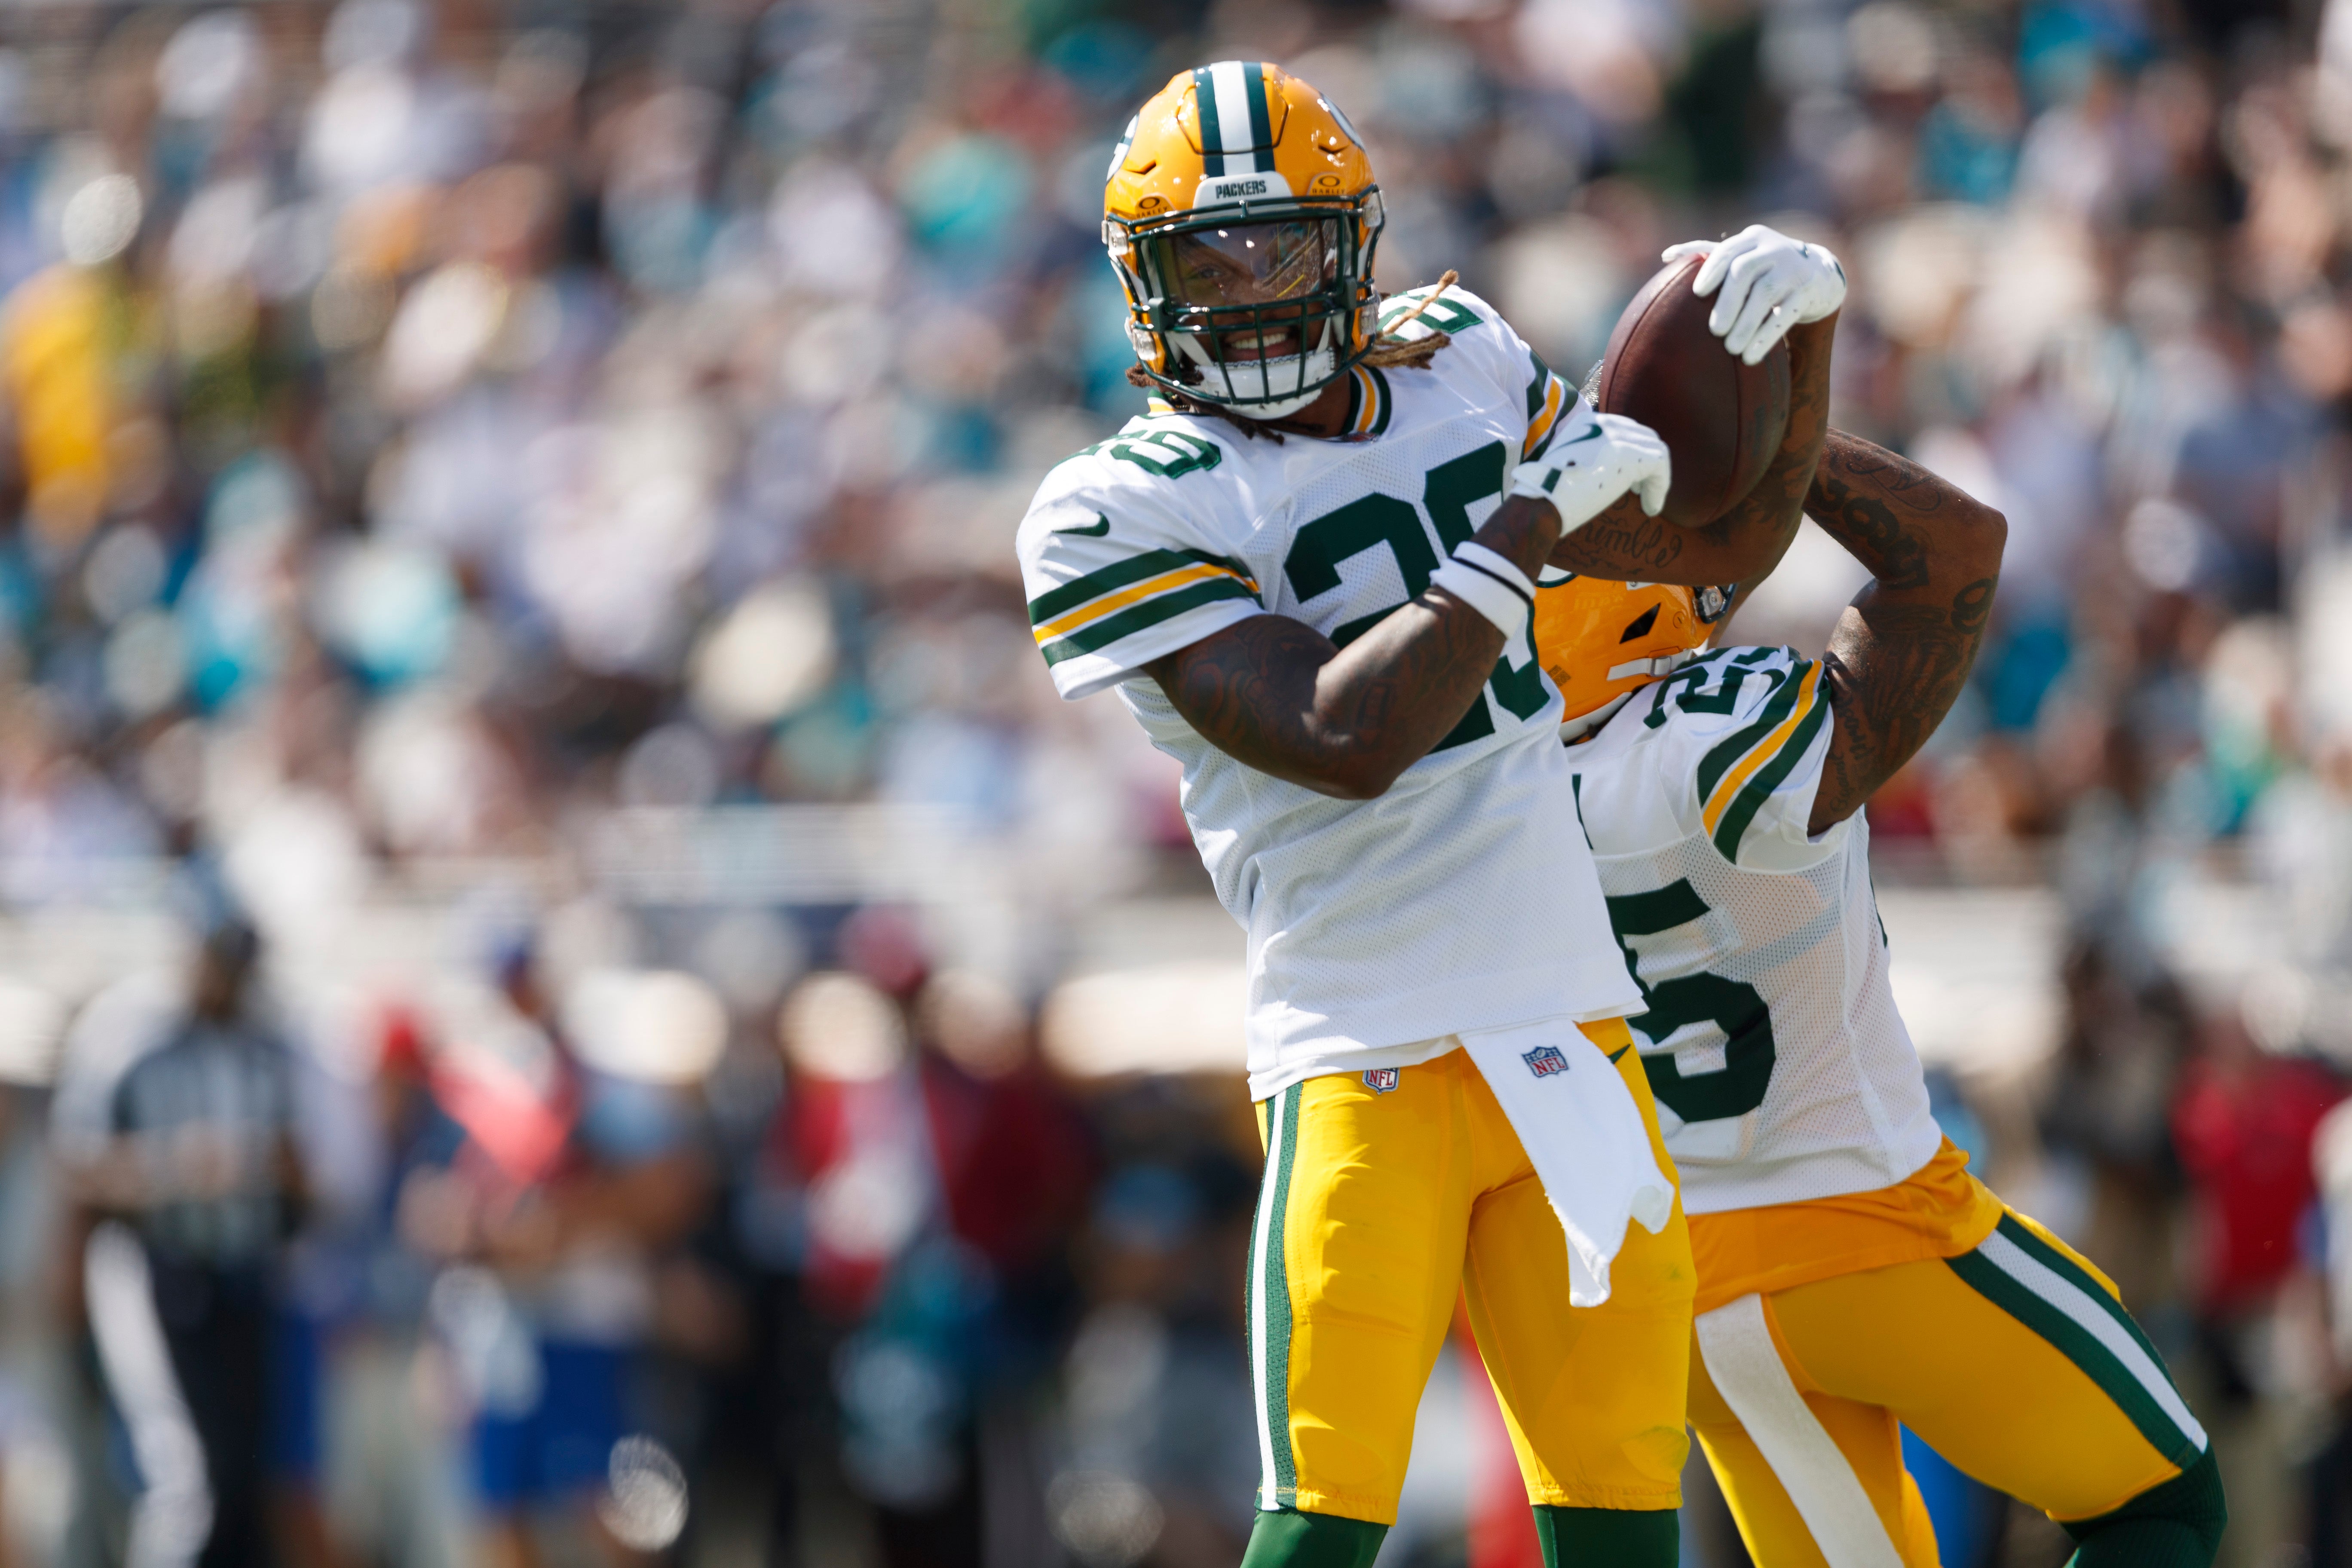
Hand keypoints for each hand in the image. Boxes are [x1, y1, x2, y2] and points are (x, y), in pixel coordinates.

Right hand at [1509, 399, 1670, 527]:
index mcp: (1588, 421)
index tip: (1630, 481)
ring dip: (1656, 477)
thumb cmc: (1548, 494)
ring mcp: (1618, 436)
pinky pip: (1660, 465)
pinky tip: (1650, 508)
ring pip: (1656, 449)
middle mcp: (1604, 422)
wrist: (1541, 503)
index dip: (1634, 455)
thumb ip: (1589, 457)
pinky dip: (1659, 487)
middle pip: (1644, 436)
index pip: (1625, 430)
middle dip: (1647, 463)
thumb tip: (1610, 471)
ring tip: (1648, 501)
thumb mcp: (1568, 464)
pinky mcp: (1630, 454)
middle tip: (1639, 491)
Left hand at [1663, 225, 1845, 364]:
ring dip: (1746, 323)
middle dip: (1727, 301)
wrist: (1817, 274)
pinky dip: (1767, 336)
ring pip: (1766, 294)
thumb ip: (1707, 255)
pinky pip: (1786, 314)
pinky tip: (1751, 356)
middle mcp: (1773, 248)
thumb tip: (1666, 256)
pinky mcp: (1808, 289)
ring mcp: (1793, 267)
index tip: (1697, 293)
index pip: (1728, 250)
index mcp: (1752, 239)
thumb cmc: (1765, 268)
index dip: (1712, 269)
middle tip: (1714, 330)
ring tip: (1731, 348)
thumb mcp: (1741, 255)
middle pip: (1745, 271)